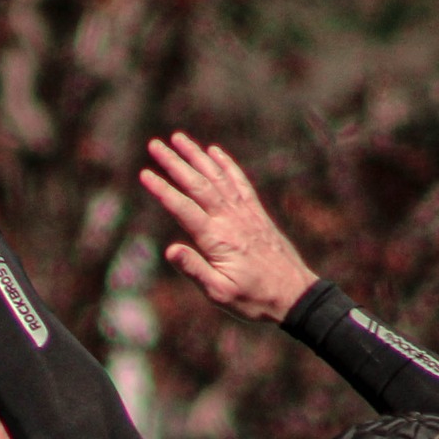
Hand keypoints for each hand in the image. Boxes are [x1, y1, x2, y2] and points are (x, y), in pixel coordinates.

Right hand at [139, 133, 317, 322]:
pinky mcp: (257, 214)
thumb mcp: (220, 294)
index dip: (162, 190)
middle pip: (198, 184)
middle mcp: (231, 219)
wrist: (294, 295)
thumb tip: (170, 250)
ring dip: (197, 155)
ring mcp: (246, 213)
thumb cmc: (255, 299)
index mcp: (217, 239)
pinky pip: (239, 182)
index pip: (183, 208)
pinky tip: (214, 152)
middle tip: (154, 145)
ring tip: (178, 138)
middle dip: (174, 162)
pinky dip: (226, 165)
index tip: (144, 174)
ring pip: (217, 177)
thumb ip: (194, 270)